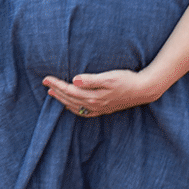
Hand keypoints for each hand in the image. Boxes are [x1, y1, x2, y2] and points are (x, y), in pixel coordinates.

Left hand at [43, 68, 157, 117]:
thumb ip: (91, 80)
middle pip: (69, 99)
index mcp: (93, 96)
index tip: (46, 78)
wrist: (143, 90)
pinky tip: (70, 105)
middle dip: (56, 91)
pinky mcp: (103, 109)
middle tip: (45, 83)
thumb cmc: (127, 80)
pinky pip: (83, 112)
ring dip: (62, 99)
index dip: (56, 84)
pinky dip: (73, 108)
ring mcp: (98, 109)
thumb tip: (74, 80)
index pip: (69, 90)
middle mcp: (94, 105)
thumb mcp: (109, 77)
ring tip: (53, 93)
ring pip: (74, 105)